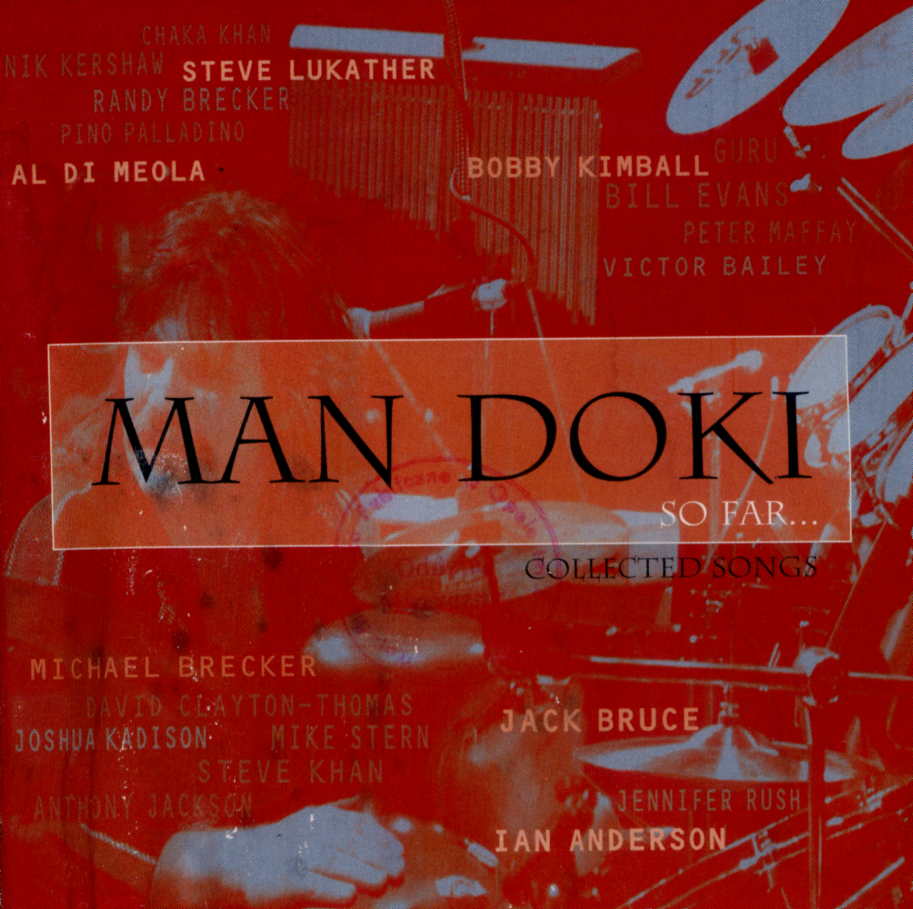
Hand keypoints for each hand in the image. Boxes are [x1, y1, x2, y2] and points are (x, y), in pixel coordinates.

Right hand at [152, 805, 404, 906]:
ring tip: (384, 884)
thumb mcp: (307, 830)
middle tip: (399, 873)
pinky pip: (308, 883)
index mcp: (315, 818)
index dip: (379, 838)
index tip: (399, 853)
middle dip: (377, 856)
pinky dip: (330, 889)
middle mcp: (305, 832)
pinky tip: (351, 897)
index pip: (355, 824)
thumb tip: (377, 831)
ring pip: (332, 860)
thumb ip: (337, 829)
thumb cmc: (275, 852)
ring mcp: (291, 854)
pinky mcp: (279, 880)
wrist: (225, 864)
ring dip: (361, 872)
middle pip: (348, 842)